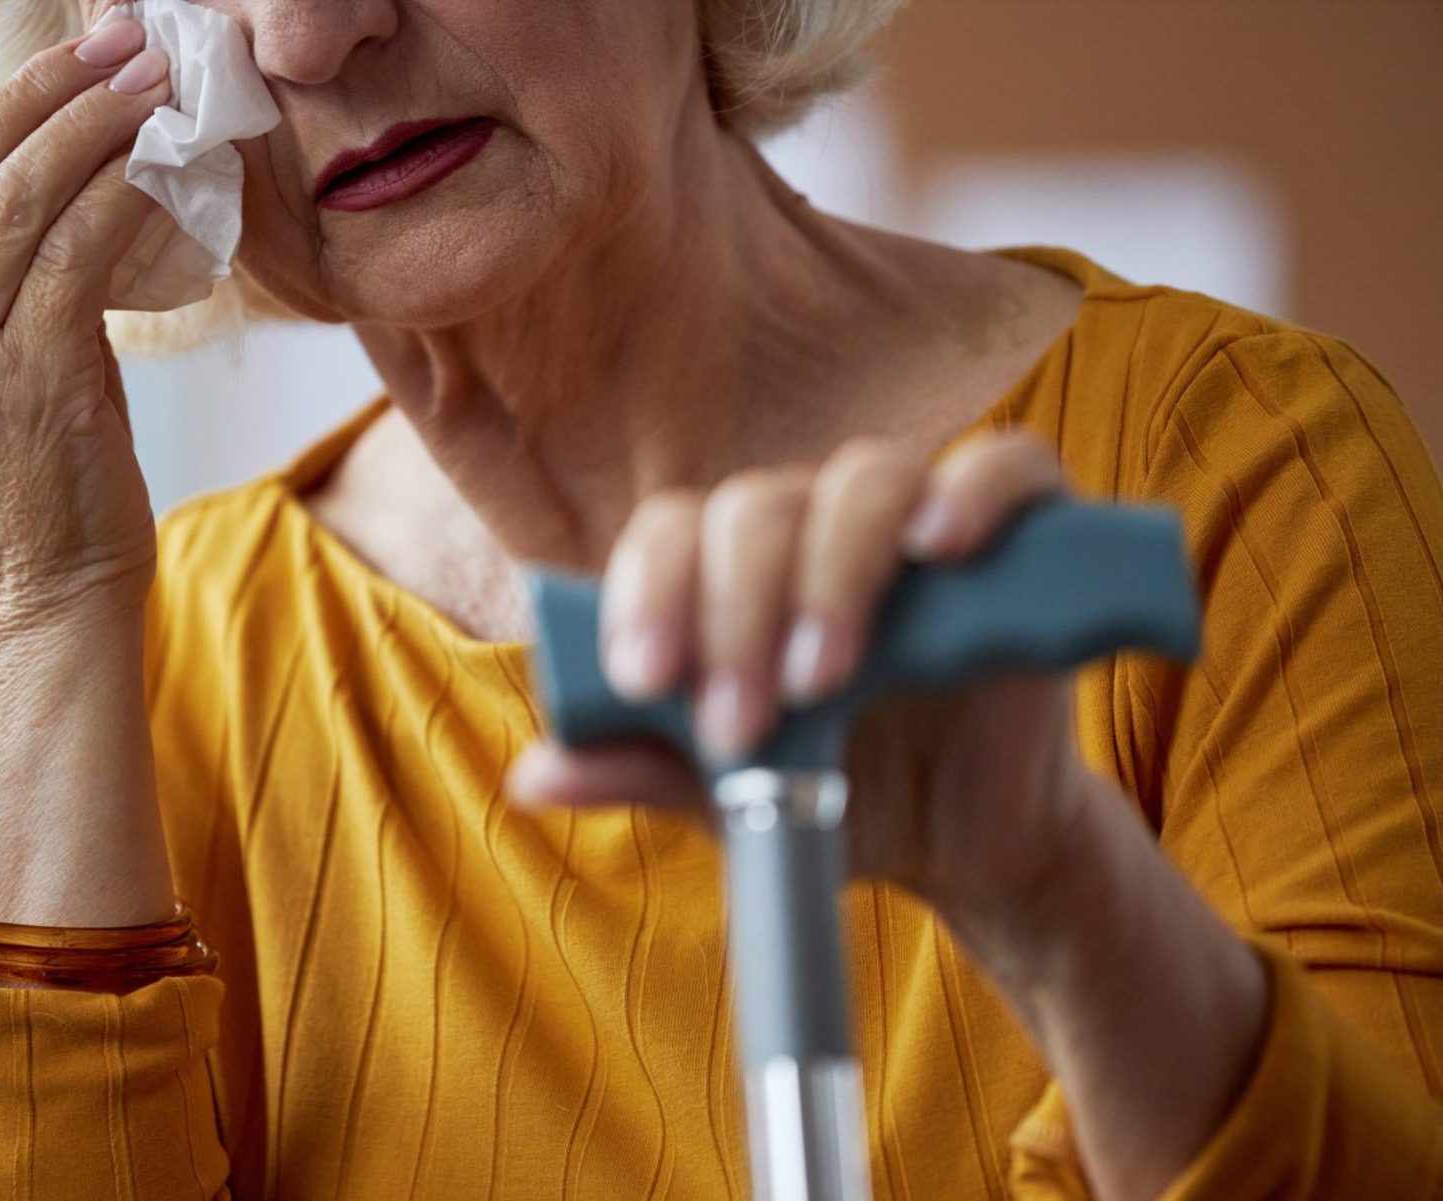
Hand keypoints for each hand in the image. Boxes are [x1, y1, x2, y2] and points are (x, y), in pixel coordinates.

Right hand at [0, 18, 172, 641]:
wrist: (49, 602)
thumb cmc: (35, 489)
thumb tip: (75, 197)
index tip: (24, 89)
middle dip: (43, 88)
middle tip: (119, 47)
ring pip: (15, 192)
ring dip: (93, 123)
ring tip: (154, 86)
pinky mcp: (30, 376)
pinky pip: (80, 250)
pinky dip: (127, 197)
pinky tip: (165, 176)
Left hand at [505, 428, 1098, 915]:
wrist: (964, 842)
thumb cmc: (838, 795)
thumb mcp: (732, 799)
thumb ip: (643, 770)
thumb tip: (531, 776)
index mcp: (732, 570)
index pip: (670, 532)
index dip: (649, 591)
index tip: (646, 680)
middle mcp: (814, 524)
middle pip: (754, 507)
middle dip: (733, 612)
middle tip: (739, 722)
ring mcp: (916, 518)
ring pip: (863, 477)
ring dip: (831, 571)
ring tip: (822, 675)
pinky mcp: (1021, 533)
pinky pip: (1006, 466)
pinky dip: (973, 492)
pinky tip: (941, 547)